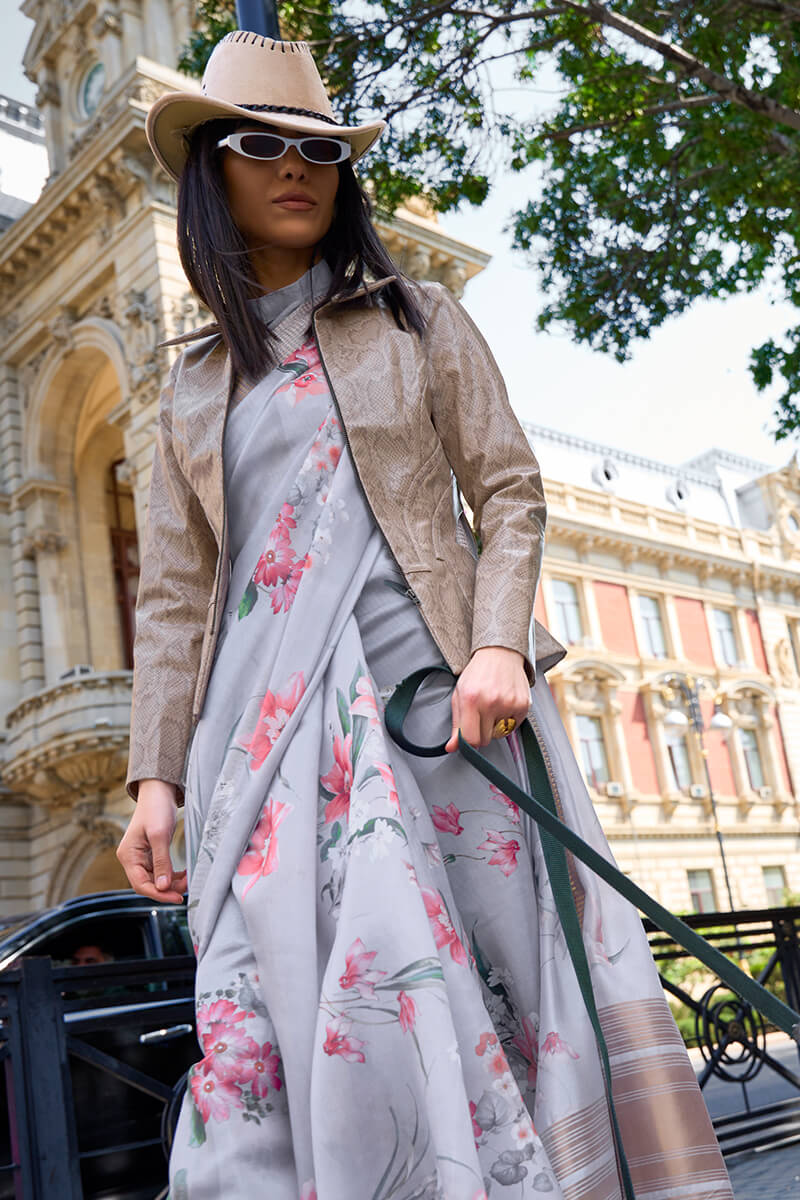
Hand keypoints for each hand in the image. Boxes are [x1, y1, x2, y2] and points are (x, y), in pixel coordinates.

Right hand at [116, 780, 186, 902]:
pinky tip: (183, 874)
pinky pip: (160, 871)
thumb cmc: (156, 808)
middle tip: (186, 888)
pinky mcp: (151, 853)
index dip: (158, 894)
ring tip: (187, 879)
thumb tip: (162, 887)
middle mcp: (132, 859)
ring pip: (156, 879)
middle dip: (167, 888)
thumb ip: (161, 862)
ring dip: (171, 882)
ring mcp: (141, 857)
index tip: (176, 897)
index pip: (140, 885)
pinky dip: (172, 874)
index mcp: (128, 856)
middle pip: (148, 884)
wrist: (159, 791)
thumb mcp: (160, 835)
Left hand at [445, 646, 530, 752]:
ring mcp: (509, 704)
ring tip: (493, 705)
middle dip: (481, 732)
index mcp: (470, 700)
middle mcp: (490, 702)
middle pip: (486, 739)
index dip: (469, 742)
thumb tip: (452, 747)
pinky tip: (504, 703)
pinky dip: (508, 719)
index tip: (469, 737)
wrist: (500, 653)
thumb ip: (456, 724)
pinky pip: (514, 726)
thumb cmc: (478, 673)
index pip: (471, 739)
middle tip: (481, 715)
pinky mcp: (523, 705)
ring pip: (500, 734)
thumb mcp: (459, 695)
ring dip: (495, 725)